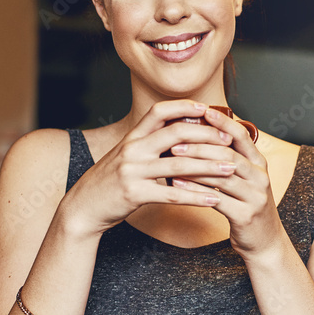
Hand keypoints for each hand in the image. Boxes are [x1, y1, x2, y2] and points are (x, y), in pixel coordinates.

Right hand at [62, 100, 238, 235]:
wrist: (82, 207)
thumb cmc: (109, 183)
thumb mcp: (125, 156)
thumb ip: (148, 144)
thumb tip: (177, 136)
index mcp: (132, 137)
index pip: (159, 111)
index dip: (185, 107)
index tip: (208, 109)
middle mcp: (132, 149)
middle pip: (176, 133)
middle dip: (207, 135)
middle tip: (229, 140)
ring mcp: (133, 171)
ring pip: (179, 164)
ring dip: (209, 166)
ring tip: (231, 169)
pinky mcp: (134, 194)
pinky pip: (172, 194)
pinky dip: (196, 197)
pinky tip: (213, 200)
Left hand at [168, 106, 284, 256]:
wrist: (264, 242)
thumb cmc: (247, 206)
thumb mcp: (244, 179)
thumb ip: (229, 160)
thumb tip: (202, 135)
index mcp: (260, 163)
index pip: (241, 135)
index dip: (223, 122)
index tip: (202, 111)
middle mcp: (261, 176)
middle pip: (228, 153)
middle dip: (199, 144)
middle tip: (175, 139)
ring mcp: (255, 196)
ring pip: (221, 175)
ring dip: (193, 165)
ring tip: (171, 158)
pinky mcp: (246, 215)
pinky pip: (216, 199)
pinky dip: (194, 189)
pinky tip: (177, 183)